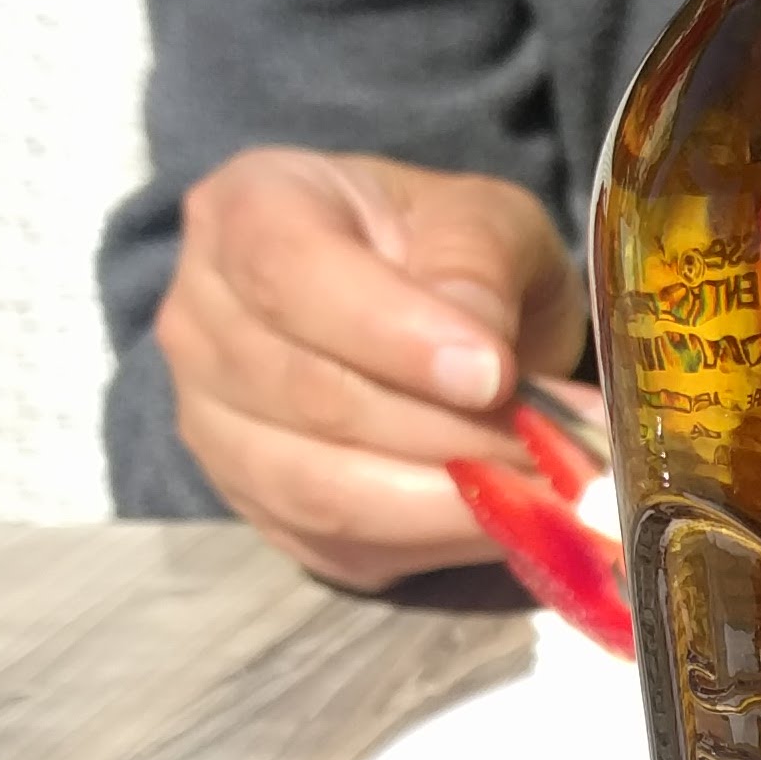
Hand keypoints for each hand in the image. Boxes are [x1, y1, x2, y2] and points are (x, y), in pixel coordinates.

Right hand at [155, 146, 585, 589]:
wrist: (419, 303)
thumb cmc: (445, 246)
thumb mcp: (482, 216)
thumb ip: (477, 264)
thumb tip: (479, 362)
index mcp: (247, 213)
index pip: (293, 278)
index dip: (394, 336)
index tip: (492, 373)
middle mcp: (202, 321)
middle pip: (313, 397)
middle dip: (451, 431)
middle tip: (558, 442)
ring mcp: (215, 424)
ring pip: (323, 490)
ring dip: (450, 500)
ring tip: (546, 485)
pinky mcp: (259, 508)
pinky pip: (343, 546)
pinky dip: (438, 541)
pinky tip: (509, 517)